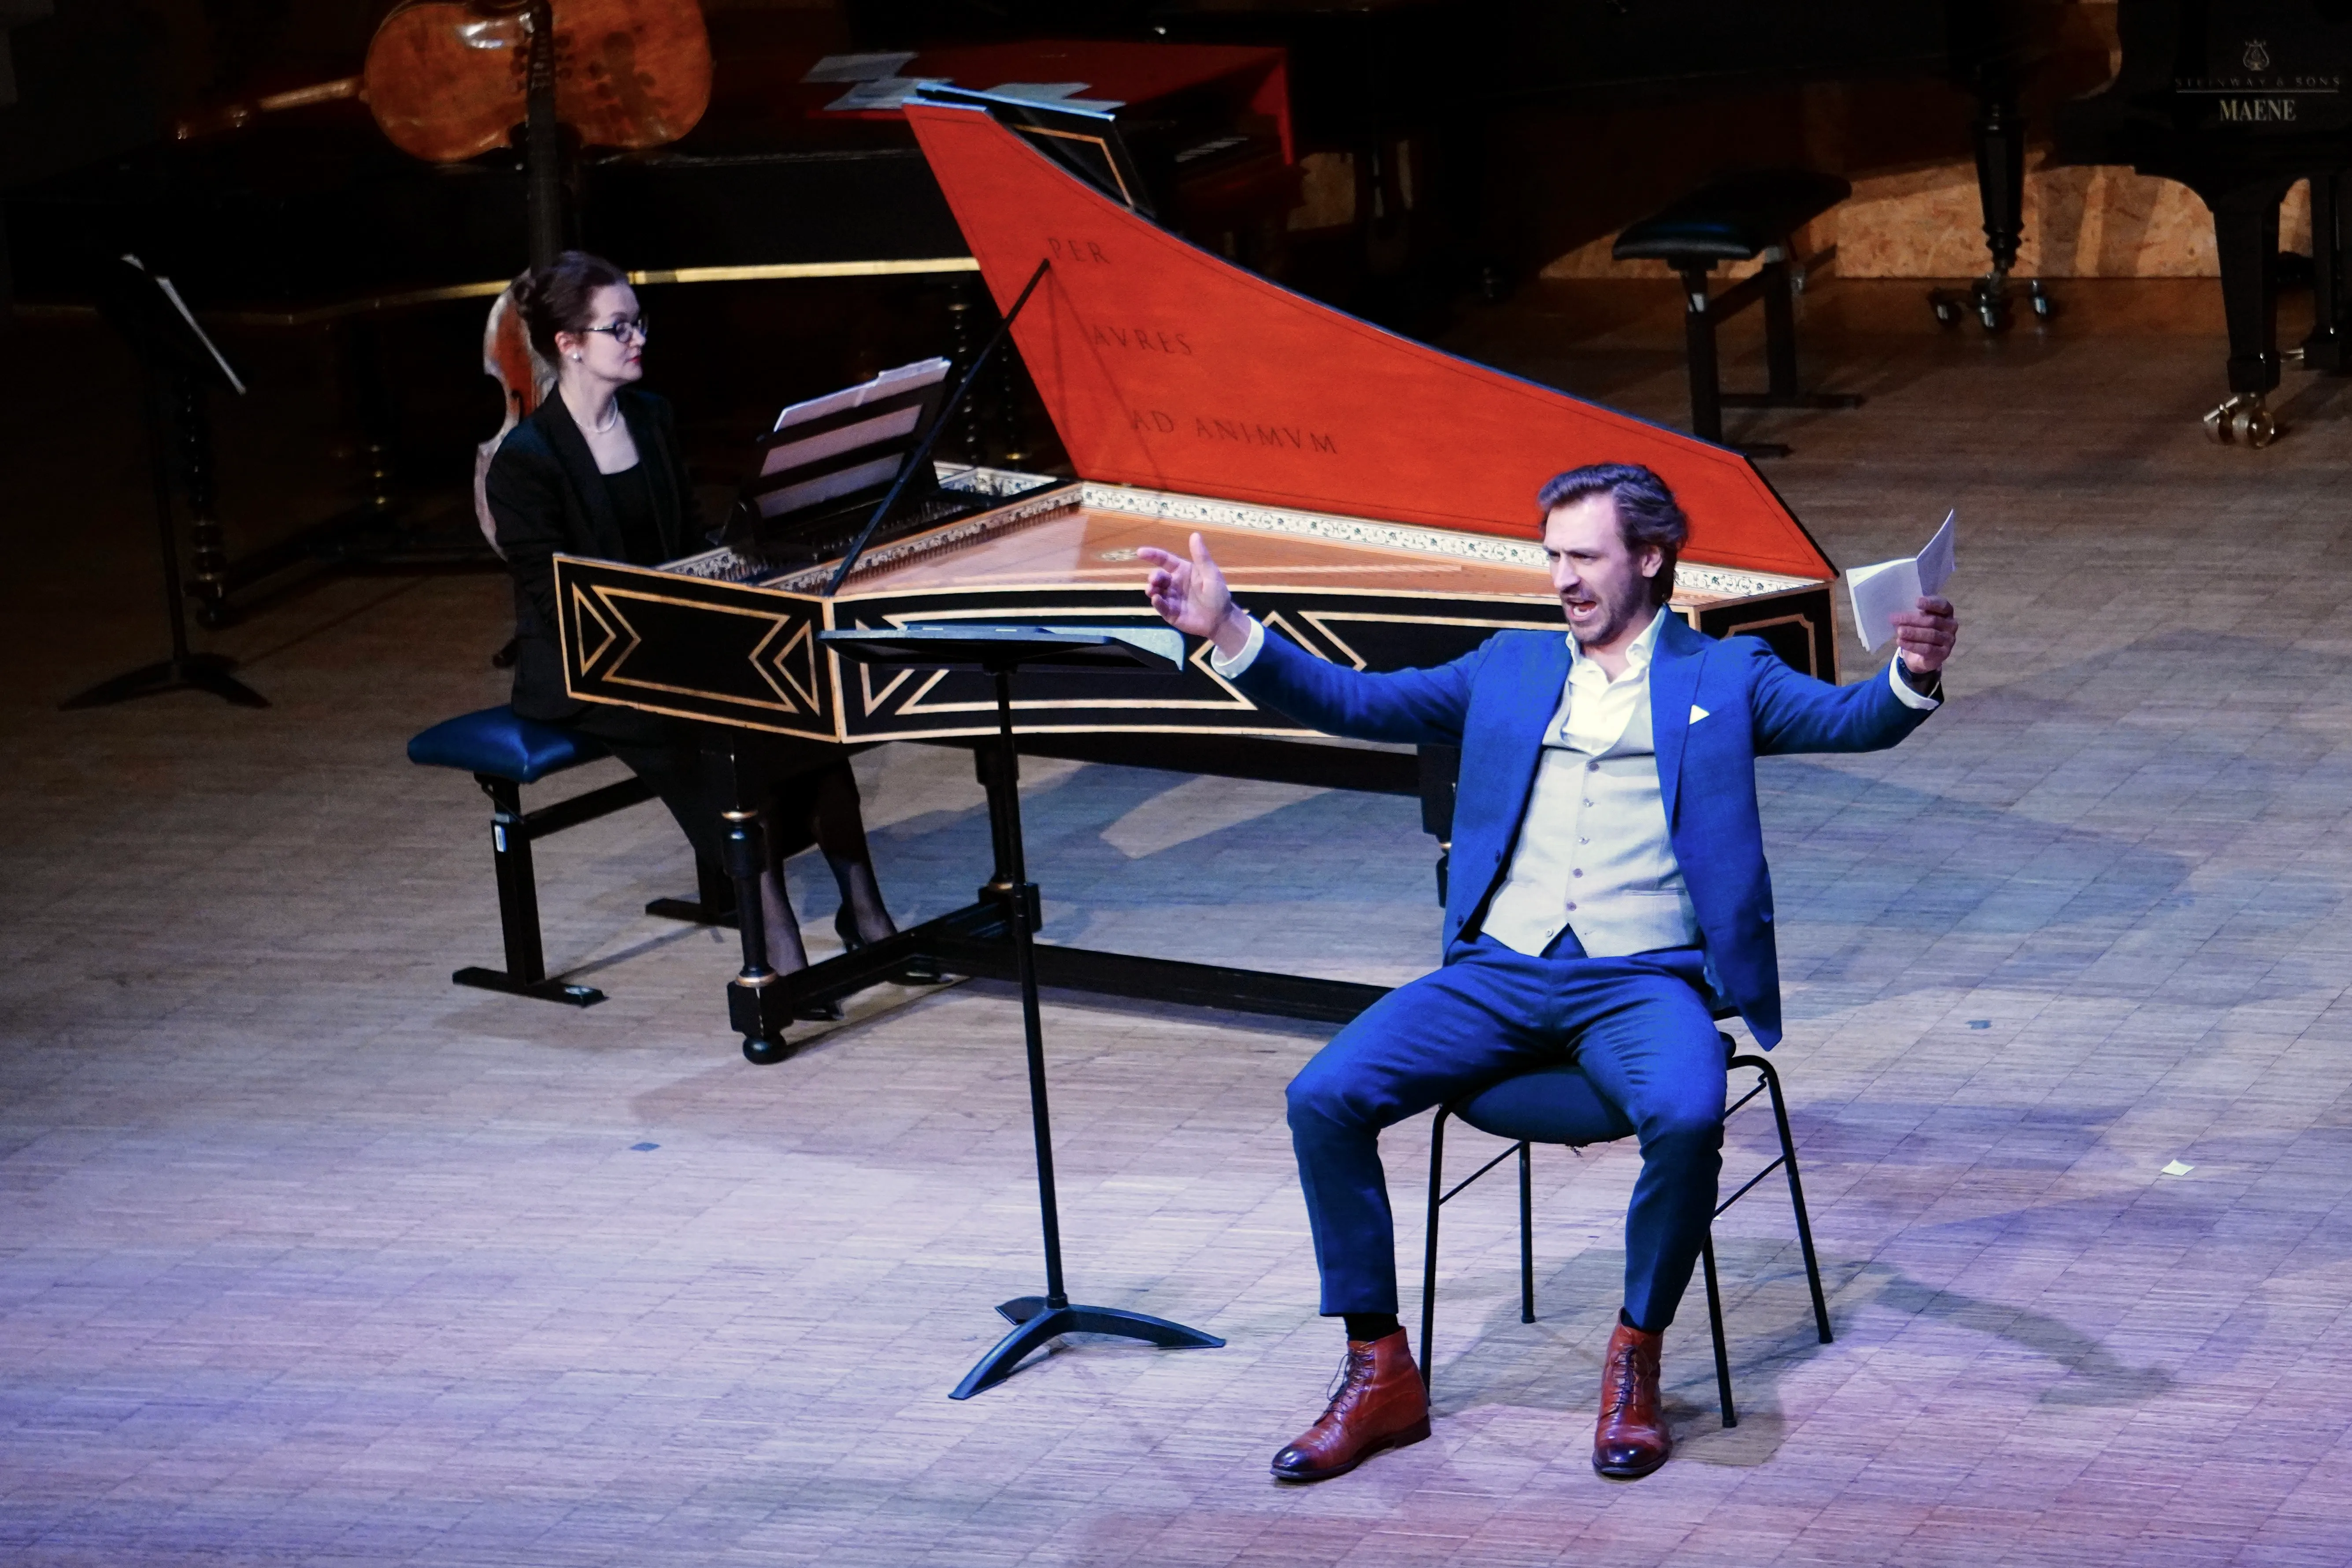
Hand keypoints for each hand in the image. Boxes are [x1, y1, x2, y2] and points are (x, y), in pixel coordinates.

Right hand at [1140, 532, 1250, 655]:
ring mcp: (1171, 598)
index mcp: (1183, 571)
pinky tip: (1156, 599)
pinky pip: (1161, 607)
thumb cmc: (1217, 594)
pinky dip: (1157, 603)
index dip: (1152, 555)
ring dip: (1151, 589)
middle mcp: (1174, 583)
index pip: (1164, 560)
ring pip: (1156, 591)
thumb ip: (1201, 556)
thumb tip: (1194, 534)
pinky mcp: (1170, 613)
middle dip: (1154, 577)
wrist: (1221, 620)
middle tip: (1154, 580)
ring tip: (1152, 590)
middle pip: (1158, 577)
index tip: (1140, 552)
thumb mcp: (1211, 574)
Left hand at [1893, 594, 1956, 675]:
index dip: (1930, 603)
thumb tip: (1897, 613)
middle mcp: (1951, 625)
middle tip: (1895, 619)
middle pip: (1932, 621)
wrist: (1920, 655)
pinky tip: (1901, 642)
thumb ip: (1913, 613)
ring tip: (1899, 632)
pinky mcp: (1944, 653)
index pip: (1942, 605)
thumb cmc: (1920, 630)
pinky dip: (1913, 645)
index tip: (1916, 602)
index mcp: (1947, 612)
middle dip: (1912, 620)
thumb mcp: (1917, 619)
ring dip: (1912, 633)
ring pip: (1931, 635)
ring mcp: (1949, 640)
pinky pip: (1928, 649)